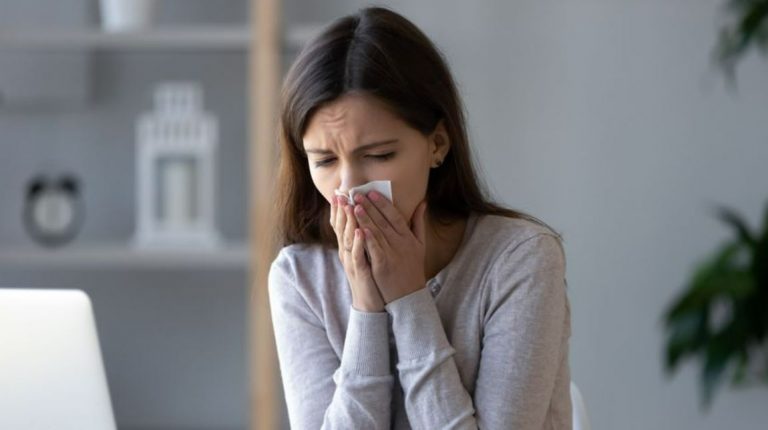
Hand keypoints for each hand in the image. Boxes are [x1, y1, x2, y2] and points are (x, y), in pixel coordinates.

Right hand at [331, 195, 385, 311]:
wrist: (371, 304)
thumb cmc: (372, 277)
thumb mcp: (367, 255)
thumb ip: (367, 238)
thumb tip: (367, 222)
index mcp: (350, 247)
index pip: (342, 225)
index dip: (339, 209)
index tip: (340, 192)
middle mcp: (347, 253)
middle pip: (341, 228)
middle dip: (340, 210)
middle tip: (340, 193)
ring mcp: (352, 262)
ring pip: (347, 239)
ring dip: (348, 222)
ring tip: (349, 206)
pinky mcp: (360, 272)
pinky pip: (358, 256)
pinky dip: (359, 243)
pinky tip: (361, 232)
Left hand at [352, 191, 427, 303]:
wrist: (409, 295)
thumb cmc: (413, 268)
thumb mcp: (420, 244)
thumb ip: (418, 222)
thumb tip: (422, 202)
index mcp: (408, 237)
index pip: (394, 216)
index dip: (383, 204)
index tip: (372, 192)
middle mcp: (401, 244)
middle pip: (383, 222)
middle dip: (370, 207)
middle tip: (357, 194)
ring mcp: (391, 255)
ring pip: (377, 233)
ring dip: (365, 219)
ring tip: (354, 206)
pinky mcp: (382, 266)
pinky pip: (374, 250)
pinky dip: (368, 239)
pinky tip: (360, 228)